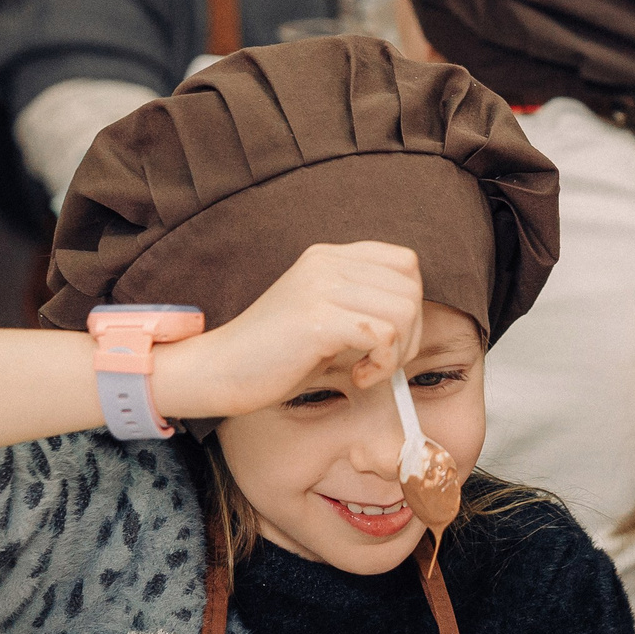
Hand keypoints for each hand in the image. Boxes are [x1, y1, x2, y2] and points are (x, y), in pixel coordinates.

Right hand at [154, 241, 425, 419]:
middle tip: (379, 361)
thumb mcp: (325, 314)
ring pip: (404, 311)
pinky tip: (358, 377)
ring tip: (366, 370)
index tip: (388, 338)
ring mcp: (321, 286)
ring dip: (397, 353)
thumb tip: (416, 317)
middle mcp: (326, 262)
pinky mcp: (318, 317)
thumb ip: (362, 303)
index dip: (410, 304)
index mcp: (329, 256)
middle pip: (411, 289)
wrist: (218, 370)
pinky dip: (382, 365)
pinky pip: (384, 335)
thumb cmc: (274, 353)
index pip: (405, 262)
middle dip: (410, 335)